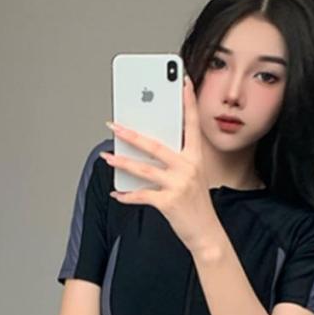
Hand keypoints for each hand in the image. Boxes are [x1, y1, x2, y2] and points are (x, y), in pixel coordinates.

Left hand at [99, 75, 217, 249]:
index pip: (191, 124)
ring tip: (107, 157)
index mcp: (195, 157)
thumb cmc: (196, 203)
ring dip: (121, 163)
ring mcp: (178, 184)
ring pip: (143, 169)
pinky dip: (126, 195)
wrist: (206, 233)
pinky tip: (116, 193)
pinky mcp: (168, 202)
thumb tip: (145, 148)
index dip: (187, 102)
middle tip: (113, 124)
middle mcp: (188, 167)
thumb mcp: (192, 176)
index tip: (183, 81)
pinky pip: (141, 196)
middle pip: (155, 145)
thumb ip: (175, 160)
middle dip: (131, 134)